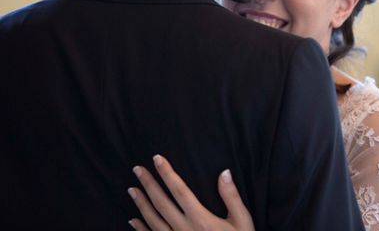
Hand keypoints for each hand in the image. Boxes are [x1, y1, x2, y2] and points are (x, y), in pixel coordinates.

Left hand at [127, 155, 254, 230]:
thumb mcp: (241, 220)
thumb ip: (231, 196)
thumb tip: (224, 172)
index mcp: (200, 218)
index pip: (180, 190)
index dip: (167, 173)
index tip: (157, 158)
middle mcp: (183, 229)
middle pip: (161, 203)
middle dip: (148, 185)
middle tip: (137, 169)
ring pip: (153, 221)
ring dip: (141, 204)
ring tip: (132, 189)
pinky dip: (140, 229)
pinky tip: (132, 221)